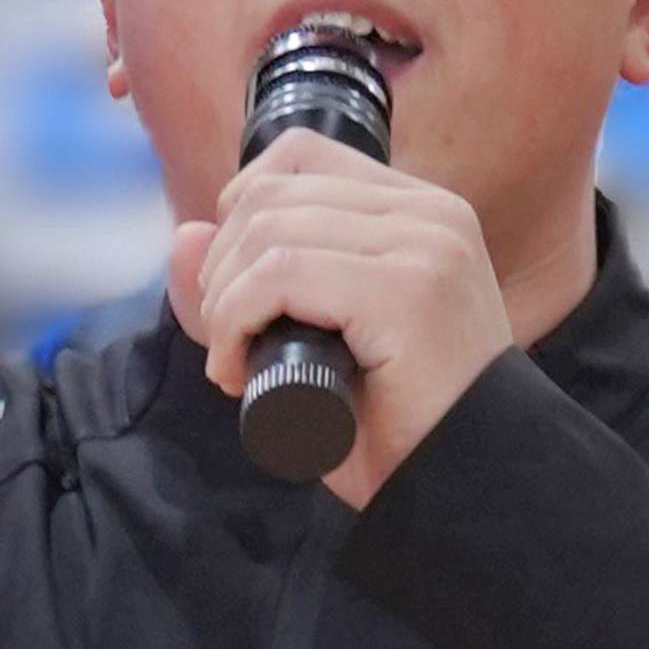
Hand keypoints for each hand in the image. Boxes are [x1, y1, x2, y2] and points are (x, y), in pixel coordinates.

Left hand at [165, 133, 518, 504]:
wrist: (465, 492)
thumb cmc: (401, 431)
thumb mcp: (319, 342)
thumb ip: (253, 286)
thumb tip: (184, 234)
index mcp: (422, 213)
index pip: (301, 156)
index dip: (240, 212)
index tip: (235, 289)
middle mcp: (431, 215)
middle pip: (273, 192)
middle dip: (222, 268)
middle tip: (228, 342)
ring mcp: (425, 247)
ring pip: (269, 230)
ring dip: (224, 301)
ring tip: (235, 361)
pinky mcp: (407, 291)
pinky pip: (280, 273)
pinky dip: (237, 321)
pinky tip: (240, 372)